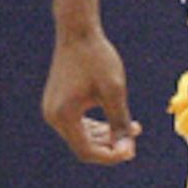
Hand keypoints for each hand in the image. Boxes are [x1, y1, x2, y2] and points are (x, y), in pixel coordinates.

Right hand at [42, 31, 140, 164]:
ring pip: (82, 137)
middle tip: (135, 137)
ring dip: (106, 137)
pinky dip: (97, 126)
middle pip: (84, 146)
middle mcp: (53, 116)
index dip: (111, 156)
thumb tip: (127, 152)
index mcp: (64, 115)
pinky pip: (78, 124)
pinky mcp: (57, 103)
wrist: (78, 32)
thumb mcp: (114, 92)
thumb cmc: (98, 59)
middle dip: (111, 146)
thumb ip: (120, 123)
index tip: (132, 150)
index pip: (87, 151)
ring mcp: (53, 110)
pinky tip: (117, 121)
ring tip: (133, 128)